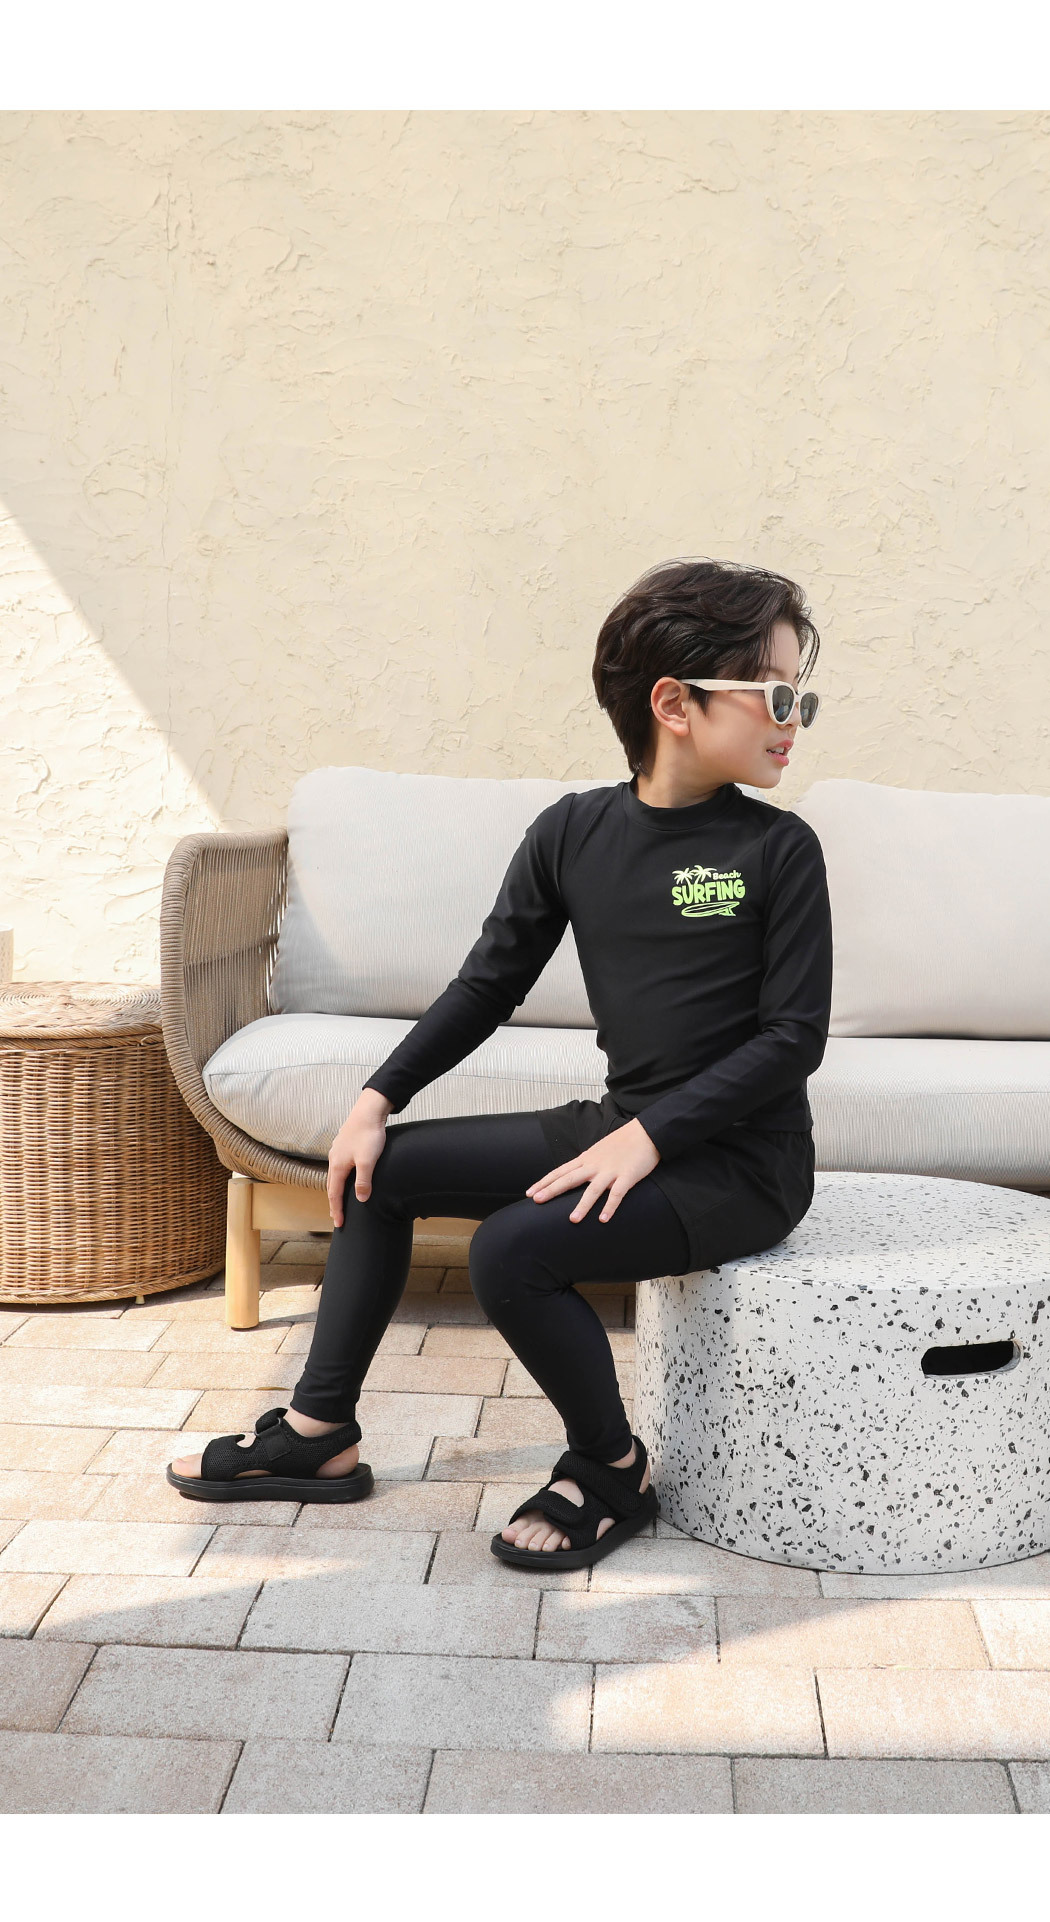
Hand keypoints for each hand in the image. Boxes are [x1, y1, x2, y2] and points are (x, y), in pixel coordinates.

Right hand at [327, 1089, 393, 1225]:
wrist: (369, 1111)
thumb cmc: (369, 1135)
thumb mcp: (368, 1161)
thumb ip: (364, 1181)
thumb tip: (361, 1199)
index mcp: (338, 1166)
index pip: (334, 1194)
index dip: (337, 1210)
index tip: (339, 1224)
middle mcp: (334, 1159)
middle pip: (332, 1186)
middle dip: (334, 1203)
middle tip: (337, 1217)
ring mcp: (338, 1151)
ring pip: (335, 1176)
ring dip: (337, 1190)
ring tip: (340, 1200)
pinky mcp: (345, 1145)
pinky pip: (340, 1167)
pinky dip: (341, 1177)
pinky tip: (347, 1176)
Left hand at [525, 1118, 660, 1223]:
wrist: (646, 1133)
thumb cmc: (622, 1143)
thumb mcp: (598, 1151)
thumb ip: (586, 1163)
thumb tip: (573, 1174)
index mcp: (586, 1159)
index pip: (560, 1171)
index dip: (545, 1182)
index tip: (530, 1192)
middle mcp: (594, 1165)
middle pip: (569, 1179)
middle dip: (552, 1190)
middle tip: (536, 1201)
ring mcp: (611, 1171)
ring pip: (593, 1190)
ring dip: (583, 1205)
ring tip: (573, 1220)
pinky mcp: (627, 1176)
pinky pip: (617, 1194)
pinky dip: (610, 1207)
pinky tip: (603, 1220)